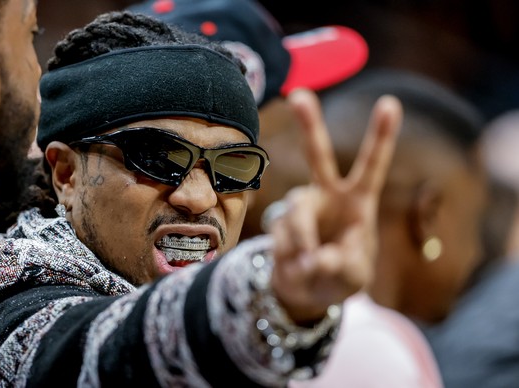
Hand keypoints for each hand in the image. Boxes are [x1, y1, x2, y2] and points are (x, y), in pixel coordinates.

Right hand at [269, 88, 402, 323]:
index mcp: (357, 202)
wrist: (307, 292)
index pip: (371, 167)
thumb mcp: (356, 277)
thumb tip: (317, 257)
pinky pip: (281, 237)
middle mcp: (326, 195)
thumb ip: (345, 266)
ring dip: (304, 244)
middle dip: (309, 126)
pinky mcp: (278, 223)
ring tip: (311, 268)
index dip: (380, 136)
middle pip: (317, 157)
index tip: (389, 103)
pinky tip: (297, 268)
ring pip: (296, 214)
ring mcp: (299, 208)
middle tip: (299, 96)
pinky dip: (291, 259)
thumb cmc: (341, 277)